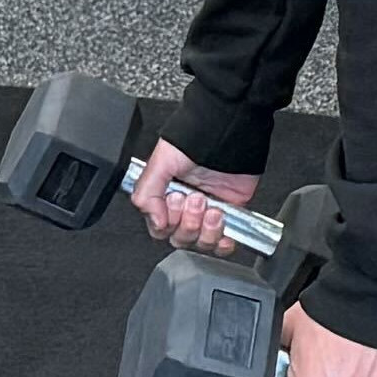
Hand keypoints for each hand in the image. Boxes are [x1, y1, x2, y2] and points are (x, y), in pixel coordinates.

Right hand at [129, 137, 259, 252]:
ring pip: (200, 243)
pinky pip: (223, 242)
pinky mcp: (230, 214)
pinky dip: (222, 243)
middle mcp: (185, 207)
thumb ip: (146, 193)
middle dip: (188, 222)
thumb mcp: (160, 162)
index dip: (167, 222)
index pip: (159, 228)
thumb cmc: (196, 139)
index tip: (175, 200)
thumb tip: (156, 221)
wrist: (228, 133)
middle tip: (196, 198)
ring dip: (206, 231)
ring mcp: (207, 212)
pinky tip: (222, 230)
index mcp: (164, 196)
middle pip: (180, 239)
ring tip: (213, 209)